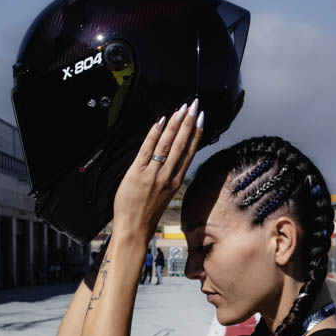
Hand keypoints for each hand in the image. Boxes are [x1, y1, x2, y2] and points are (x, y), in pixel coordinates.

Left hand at [112, 99, 203, 239]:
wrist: (134, 229)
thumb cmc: (146, 214)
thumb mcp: (164, 195)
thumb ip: (167, 176)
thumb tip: (168, 158)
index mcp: (176, 181)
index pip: (189, 153)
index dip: (196, 134)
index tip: (202, 119)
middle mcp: (168, 176)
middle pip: (181, 145)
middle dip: (189, 123)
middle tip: (195, 106)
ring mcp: (153, 174)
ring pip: (167, 145)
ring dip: (175, 125)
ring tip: (182, 109)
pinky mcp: (138, 173)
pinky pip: (148, 150)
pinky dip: (154, 134)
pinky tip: (160, 122)